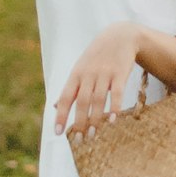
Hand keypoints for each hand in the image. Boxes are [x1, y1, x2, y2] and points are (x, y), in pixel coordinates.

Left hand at [54, 22, 142, 137]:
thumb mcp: (80, 69)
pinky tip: (113, 121)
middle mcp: (89, 74)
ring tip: (93, 135)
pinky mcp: (120, 74)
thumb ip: (70, 88)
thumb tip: (55, 106)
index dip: (61, 115)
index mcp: (76, 74)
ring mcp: (105, 74)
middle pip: (82, 102)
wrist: (120, 36)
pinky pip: (117, 93)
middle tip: (80, 140)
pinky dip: (115, 107)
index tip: (58, 132)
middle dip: (80, 122)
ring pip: (98, 100)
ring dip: (95, 119)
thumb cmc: (97, 56)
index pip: (65, 97)